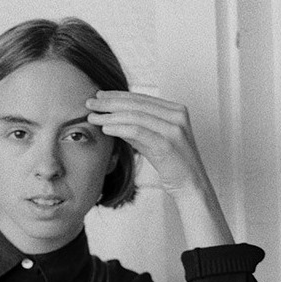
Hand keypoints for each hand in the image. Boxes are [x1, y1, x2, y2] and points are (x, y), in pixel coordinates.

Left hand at [85, 90, 233, 246]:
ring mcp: (174, 128)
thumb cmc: (171, 164)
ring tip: (93, 117)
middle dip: (110, 102)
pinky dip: (119, 128)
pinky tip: (105, 128)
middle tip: (90, 102)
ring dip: (111, 115)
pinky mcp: (168, 143)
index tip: (99, 96)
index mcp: (175, 110)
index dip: (118, 95)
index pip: (141, 98)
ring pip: (136, 115)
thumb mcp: (151, 141)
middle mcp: (177, 115)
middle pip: (136, 103)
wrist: (190, 186)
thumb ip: (136, 128)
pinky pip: (138, 131)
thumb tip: (112, 118)